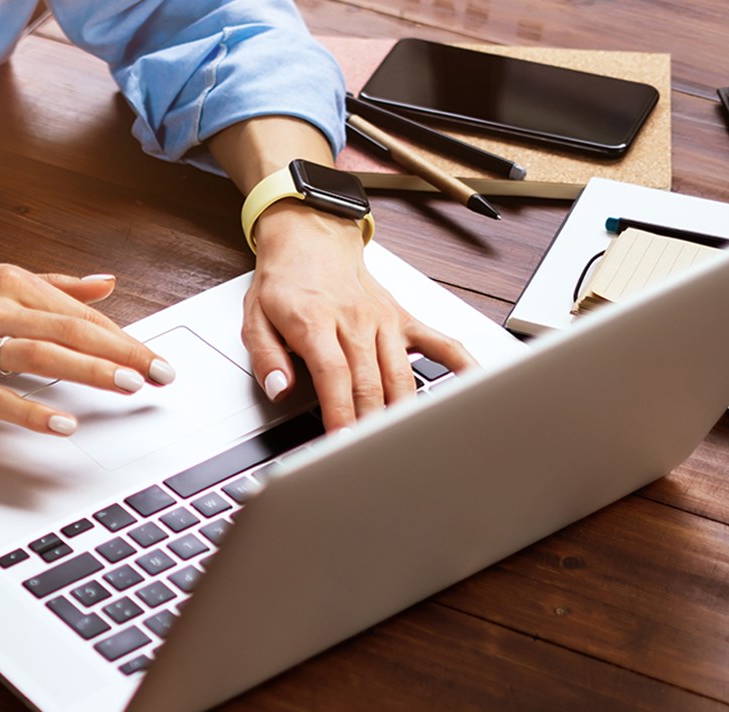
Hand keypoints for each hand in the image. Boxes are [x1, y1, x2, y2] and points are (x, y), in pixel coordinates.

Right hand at [0, 264, 173, 433]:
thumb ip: (54, 285)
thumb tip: (105, 284)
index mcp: (9, 283)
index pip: (79, 314)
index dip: (123, 337)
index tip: (155, 358)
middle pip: (70, 332)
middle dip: (121, 353)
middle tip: (158, 373)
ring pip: (42, 357)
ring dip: (89, 372)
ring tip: (127, 386)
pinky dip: (34, 411)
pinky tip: (64, 423)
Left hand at [244, 203, 474, 431]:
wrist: (311, 237)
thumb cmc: (285, 281)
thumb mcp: (255, 317)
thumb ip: (266, 357)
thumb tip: (279, 389)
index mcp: (316, 322)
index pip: (334, 375)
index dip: (341, 413)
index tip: (343, 443)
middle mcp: (355, 321)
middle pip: (370, 382)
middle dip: (372, 425)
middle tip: (371, 458)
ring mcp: (384, 320)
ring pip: (402, 374)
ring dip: (403, 413)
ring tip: (405, 445)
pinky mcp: (403, 319)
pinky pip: (440, 343)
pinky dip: (461, 366)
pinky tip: (473, 389)